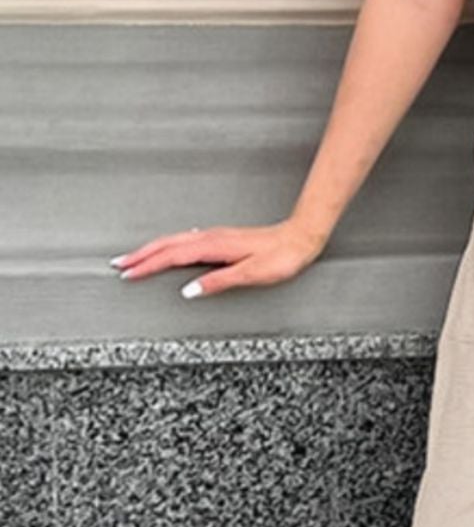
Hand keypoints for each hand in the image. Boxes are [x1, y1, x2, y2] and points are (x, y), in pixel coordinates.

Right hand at [109, 218, 328, 296]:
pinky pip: (186, 240)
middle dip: (140, 255)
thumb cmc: (281, 257)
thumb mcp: (250, 274)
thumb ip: (217, 282)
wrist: (301, 238)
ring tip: (134, 258)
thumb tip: (189, 291)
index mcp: (213, 247)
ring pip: (175, 240)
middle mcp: (211, 237)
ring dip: (152, 249)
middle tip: (119, 265)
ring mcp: (215, 236)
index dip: (147, 265)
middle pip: (166, 245)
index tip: (128, 273)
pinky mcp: (221, 238)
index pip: (171, 256)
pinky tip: (169, 250)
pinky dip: (169, 245)